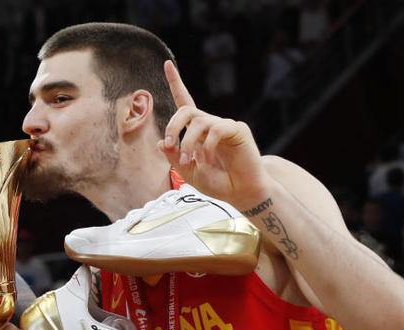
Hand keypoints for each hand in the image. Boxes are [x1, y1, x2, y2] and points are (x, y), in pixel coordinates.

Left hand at [157, 61, 273, 209]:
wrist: (242, 193)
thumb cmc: (217, 183)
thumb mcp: (188, 173)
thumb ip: (174, 158)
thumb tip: (161, 142)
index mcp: (197, 132)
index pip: (185, 101)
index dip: (176, 82)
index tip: (167, 63)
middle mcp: (210, 124)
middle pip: (185, 109)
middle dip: (172, 126)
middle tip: (170, 144)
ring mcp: (224, 126)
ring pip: (198, 121)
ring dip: (187, 142)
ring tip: (190, 162)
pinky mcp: (238, 130)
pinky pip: (217, 129)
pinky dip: (208, 146)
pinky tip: (209, 160)